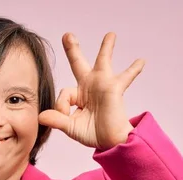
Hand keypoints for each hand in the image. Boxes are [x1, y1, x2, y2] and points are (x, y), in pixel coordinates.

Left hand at [38, 32, 144, 149]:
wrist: (110, 141)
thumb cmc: (92, 133)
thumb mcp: (71, 127)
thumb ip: (57, 120)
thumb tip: (41, 116)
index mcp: (78, 95)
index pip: (65, 93)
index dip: (62, 105)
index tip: (66, 115)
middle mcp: (89, 86)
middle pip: (78, 63)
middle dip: (72, 49)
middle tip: (67, 35)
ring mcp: (102, 85)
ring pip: (102, 61)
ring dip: (107, 47)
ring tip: (110, 35)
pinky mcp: (114, 88)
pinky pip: (126, 76)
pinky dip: (134, 69)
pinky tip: (141, 61)